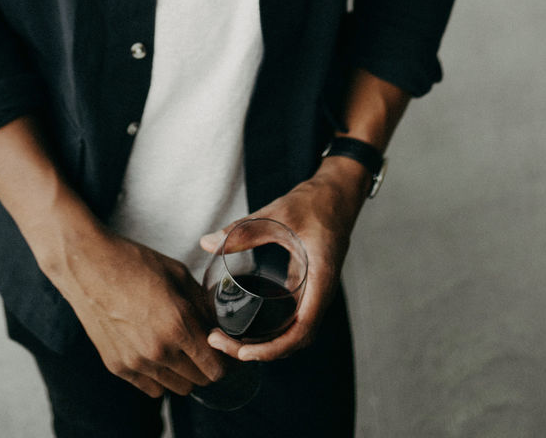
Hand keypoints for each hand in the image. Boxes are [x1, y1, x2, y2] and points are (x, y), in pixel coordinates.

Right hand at [47, 226, 226, 398]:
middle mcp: (159, 349)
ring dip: (185, 374)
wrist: (88, 266)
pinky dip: (161, 378)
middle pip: (200, 381)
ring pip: (178, 388)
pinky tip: (157, 354)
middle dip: (207, 366)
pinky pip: (153, 389)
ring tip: (180, 350)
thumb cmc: (134, 263)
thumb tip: (220, 325)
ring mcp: (137, 362)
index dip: (225, 362)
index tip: (225, 353)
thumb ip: (202, 304)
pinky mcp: (118, 367)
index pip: (216, 367)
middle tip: (203, 348)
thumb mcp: (178, 274)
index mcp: (178, 323)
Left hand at [199, 160, 370, 363]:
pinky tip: (246, 325)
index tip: (244, 353)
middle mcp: (321, 292)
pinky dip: (272, 329)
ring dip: (266, 344)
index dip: (273, 349)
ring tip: (229, 341)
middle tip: (222, 344)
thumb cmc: (315, 202)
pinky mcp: (308, 287)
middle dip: (261, 351)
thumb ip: (244, 230)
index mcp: (321, 278)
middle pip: (295, 339)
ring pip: (294, 332)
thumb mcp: (278, 213)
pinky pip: (293, 318)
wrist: (338, 193)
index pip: (302, 330)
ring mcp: (315, 292)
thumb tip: (207, 242)